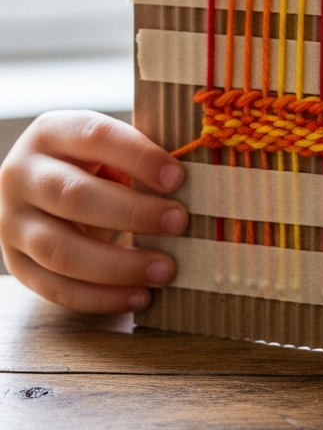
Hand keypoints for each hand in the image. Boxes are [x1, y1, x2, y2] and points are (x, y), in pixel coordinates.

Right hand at [0, 110, 187, 312]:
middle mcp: (22, 174)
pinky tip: (139, 296)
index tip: (178, 178)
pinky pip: (54, 288)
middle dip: (133, 213)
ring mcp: (12, 222)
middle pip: (74, 196)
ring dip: (118, 265)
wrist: (42, 187)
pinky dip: (100, 297)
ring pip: (60, 249)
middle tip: (179, 223)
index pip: (96, 137)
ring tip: (165, 269)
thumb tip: (198, 182)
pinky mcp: (16, 263)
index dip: (139, 157)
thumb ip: (142, 156)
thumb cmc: (97, 162)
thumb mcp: (113, 147)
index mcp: (53, 132)